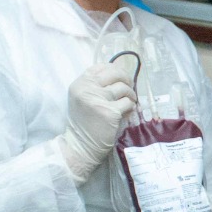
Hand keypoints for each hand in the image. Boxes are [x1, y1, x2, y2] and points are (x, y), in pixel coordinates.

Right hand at [58, 62, 135, 179]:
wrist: (81, 145)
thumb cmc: (85, 122)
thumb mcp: (84, 98)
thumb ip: (97, 85)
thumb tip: (121, 75)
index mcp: (80, 83)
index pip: (101, 67)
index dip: (115, 70)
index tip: (121, 77)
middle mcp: (87, 88)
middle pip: (115, 73)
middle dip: (126, 78)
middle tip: (130, 87)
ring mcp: (98, 99)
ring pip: (124, 88)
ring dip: (131, 95)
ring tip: (129, 102)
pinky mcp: (110, 111)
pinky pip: (128, 103)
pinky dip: (131, 107)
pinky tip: (126, 112)